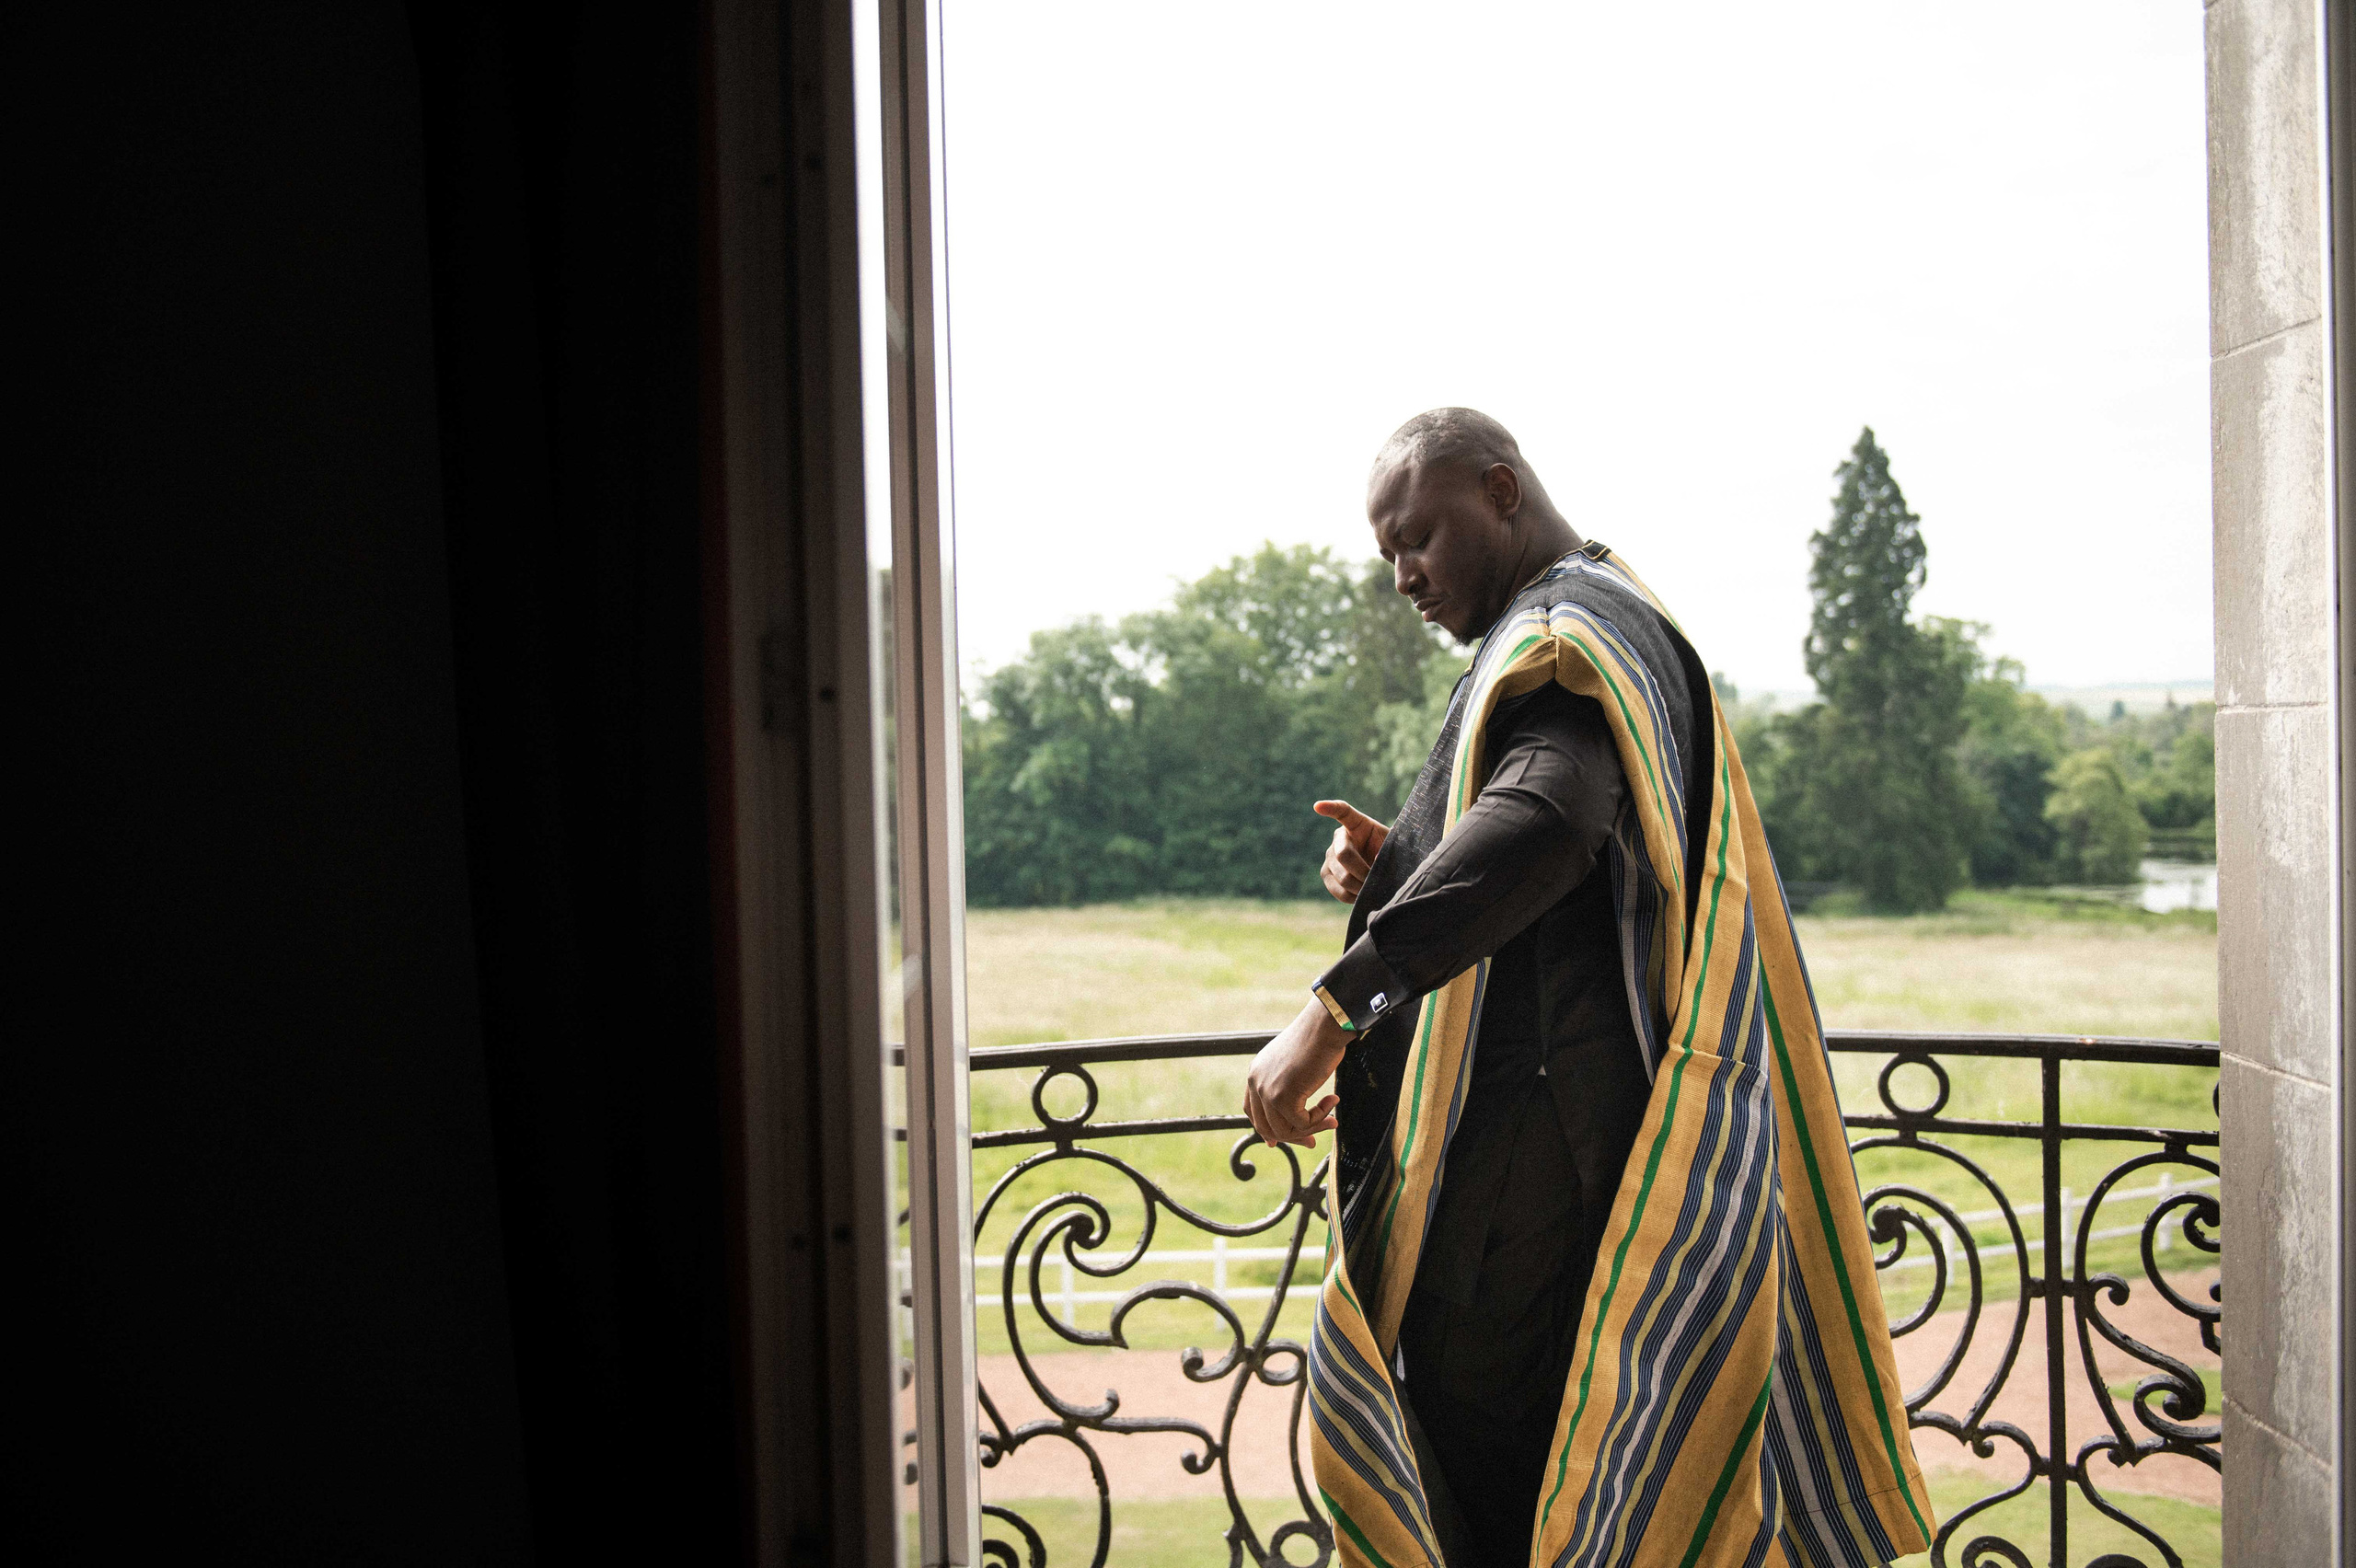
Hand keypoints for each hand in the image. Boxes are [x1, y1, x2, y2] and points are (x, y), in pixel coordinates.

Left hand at [1244, 999, 1348, 1148]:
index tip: (1283, 1141)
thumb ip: (1288, 1087)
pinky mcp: (1283, 1098)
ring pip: (1285, 1130)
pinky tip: (1333, 1101)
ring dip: (1311, 1129)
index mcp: (1255, 1073)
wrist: (1325, 1026)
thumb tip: (1294, 1117)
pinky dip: (1320, 1119)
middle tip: (1313, 1143)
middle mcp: (1256, 1082)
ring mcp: (1267, 1091)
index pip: (1252, 1112)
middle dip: (1292, 1138)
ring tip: (1331, 1119)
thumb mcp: (1293, 1066)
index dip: (1268, 1130)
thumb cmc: (1316, 1041)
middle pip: (1266, 1127)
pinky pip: (1302, 1124)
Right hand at [1313, 799, 1388, 902]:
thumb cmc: (1390, 852)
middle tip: (1375, 880)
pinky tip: (1361, 895)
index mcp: (1357, 824)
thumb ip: (1389, 850)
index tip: (1318, 806)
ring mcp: (1329, 857)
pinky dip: (1352, 897)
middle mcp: (1338, 838)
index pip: (1342, 811)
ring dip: (1359, 887)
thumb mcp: (1395, 846)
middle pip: (1342, 855)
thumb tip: (1375, 859)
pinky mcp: (1327, 874)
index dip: (1330, 808)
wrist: (1383, 869)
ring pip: (1341, 876)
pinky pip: (1337, 890)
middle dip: (1361, 871)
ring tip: (1372, 889)